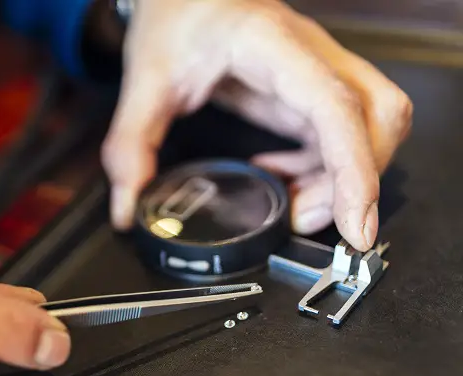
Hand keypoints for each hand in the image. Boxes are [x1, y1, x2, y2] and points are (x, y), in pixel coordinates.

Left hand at [102, 0, 412, 250]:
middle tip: (303, 219)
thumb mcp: (146, 80)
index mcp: (273, 47)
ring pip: (370, 128)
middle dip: (355, 182)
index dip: (352, 171)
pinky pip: (341, 136)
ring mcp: (316, 72)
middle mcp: (309, 57)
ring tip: (290, 207)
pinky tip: (284, 181)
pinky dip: (324, 170)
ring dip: (341, 180)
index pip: (334, 108)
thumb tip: (129, 207)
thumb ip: (130, 147)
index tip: (356, 223)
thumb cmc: (175, 12)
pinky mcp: (308, 91)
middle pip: (378, 118)